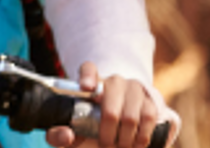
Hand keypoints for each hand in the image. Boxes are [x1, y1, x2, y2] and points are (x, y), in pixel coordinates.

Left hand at [44, 61, 174, 146]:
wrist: (119, 122)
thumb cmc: (89, 123)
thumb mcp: (71, 129)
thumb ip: (57, 134)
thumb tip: (67, 134)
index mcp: (90, 81)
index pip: (88, 69)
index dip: (88, 77)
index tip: (86, 88)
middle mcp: (114, 81)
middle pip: (110, 109)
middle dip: (108, 133)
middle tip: (105, 145)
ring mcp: (134, 88)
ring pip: (131, 117)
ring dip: (126, 138)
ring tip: (121, 147)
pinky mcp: (151, 99)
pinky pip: (150, 118)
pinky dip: (143, 136)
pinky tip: (137, 144)